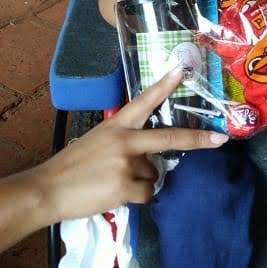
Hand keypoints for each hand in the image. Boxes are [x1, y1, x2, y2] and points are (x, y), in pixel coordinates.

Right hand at [31, 69, 227, 222]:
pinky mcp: (125, 186)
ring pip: (154, 174)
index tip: (182, 70)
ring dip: (141, 181)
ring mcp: (126, 163)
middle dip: (197, 139)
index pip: (143, 101)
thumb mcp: (97, 142)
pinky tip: (113, 194)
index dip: (164, 86)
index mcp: (115, 125)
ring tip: (113, 182)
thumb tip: (148, 154)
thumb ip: (123, 142)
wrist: (47, 189)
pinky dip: (135, 197)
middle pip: (169, 138)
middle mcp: (124, 140)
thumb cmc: (71, 167)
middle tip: (219, 139)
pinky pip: (146, 193)